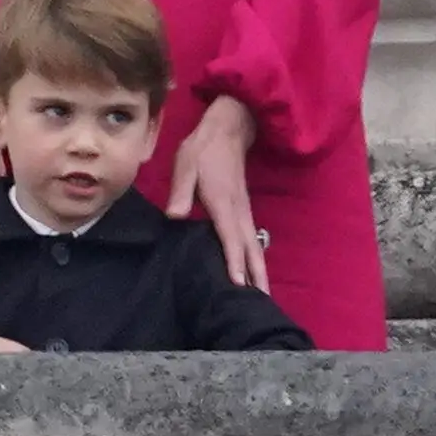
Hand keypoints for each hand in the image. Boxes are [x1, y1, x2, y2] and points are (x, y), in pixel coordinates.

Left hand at [167, 93, 268, 289]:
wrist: (226, 131)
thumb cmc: (202, 151)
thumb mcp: (185, 167)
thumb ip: (180, 192)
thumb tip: (174, 216)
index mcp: (222, 203)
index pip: (229, 238)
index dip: (233, 261)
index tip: (238, 283)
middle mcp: (238, 212)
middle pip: (249, 249)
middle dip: (255, 276)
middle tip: (260, 303)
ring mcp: (243, 212)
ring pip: (253, 247)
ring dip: (259, 271)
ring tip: (261, 295)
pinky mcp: (243, 211)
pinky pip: (251, 240)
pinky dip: (254, 258)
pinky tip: (253, 272)